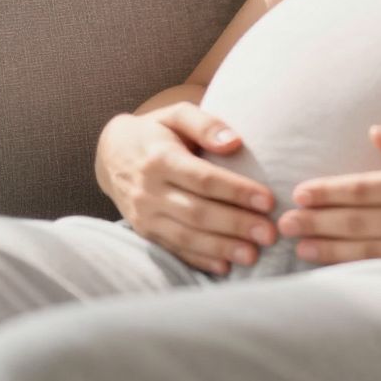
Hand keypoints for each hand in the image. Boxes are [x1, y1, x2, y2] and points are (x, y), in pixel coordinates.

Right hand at [94, 104, 278, 275]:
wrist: (111, 154)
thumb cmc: (155, 132)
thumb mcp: (176, 114)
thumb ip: (206, 123)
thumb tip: (234, 142)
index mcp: (160, 158)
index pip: (203, 179)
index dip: (236, 191)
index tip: (268, 200)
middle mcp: (149, 190)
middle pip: (197, 212)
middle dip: (236, 224)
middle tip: (269, 233)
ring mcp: (144, 215)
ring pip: (186, 236)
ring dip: (221, 248)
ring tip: (253, 255)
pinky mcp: (144, 232)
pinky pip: (174, 249)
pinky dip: (199, 260)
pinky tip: (225, 266)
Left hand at [276, 124, 380, 274]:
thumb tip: (373, 134)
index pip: (366, 189)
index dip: (328, 192)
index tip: (299, 192)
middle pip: (360, 222)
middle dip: (318, 222)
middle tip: (283, 224)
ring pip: (372, 251)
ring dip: (332, 249)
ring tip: (301, 247)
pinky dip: (364, 267)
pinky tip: (343, 266)